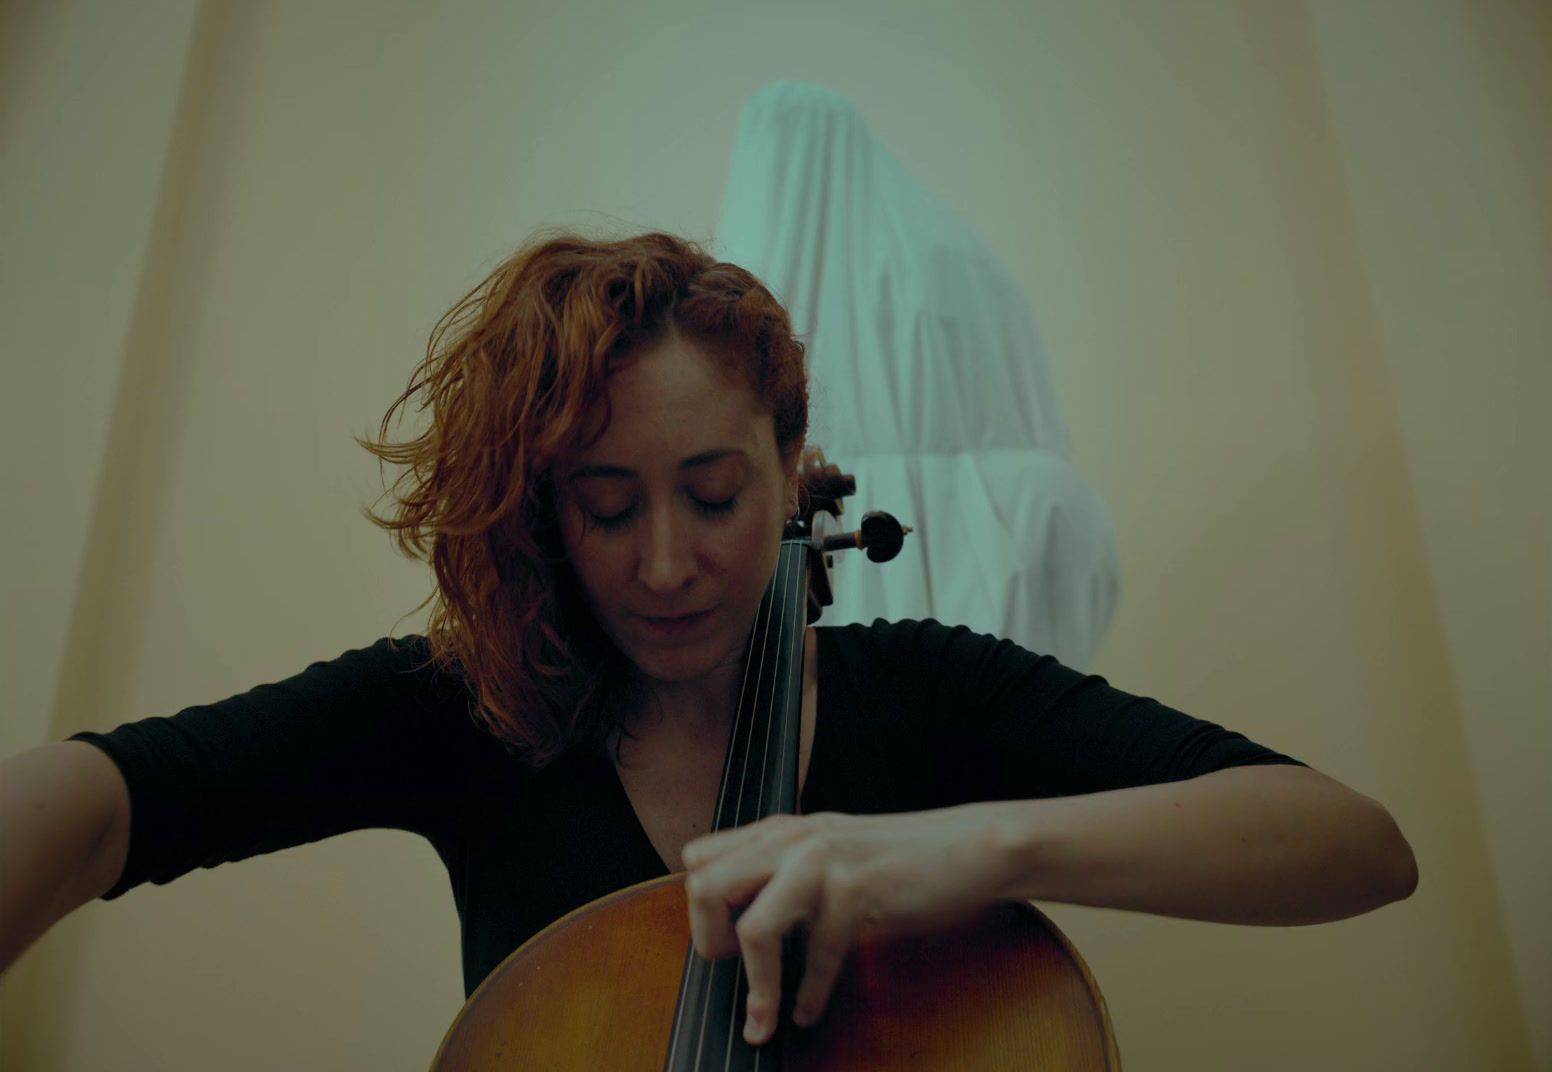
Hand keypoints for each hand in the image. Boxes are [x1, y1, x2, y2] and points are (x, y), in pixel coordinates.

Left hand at [680, 805, 1008, 1046]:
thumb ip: (786, 869)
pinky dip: (810, 996)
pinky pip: (816, 957)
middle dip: (707, 942)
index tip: (717, 944)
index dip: (698, 907)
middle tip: (728, 975)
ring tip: (761, 1018)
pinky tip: (810, 1012)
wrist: (969, 847)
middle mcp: (794, 839)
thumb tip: (740, 921)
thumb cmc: (902, 857)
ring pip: (753, 928)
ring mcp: (824, 863)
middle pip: (707, 888)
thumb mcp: (831, 849)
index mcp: (781, 829)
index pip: (700, 859)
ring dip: (756, 986)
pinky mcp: (857, 892)